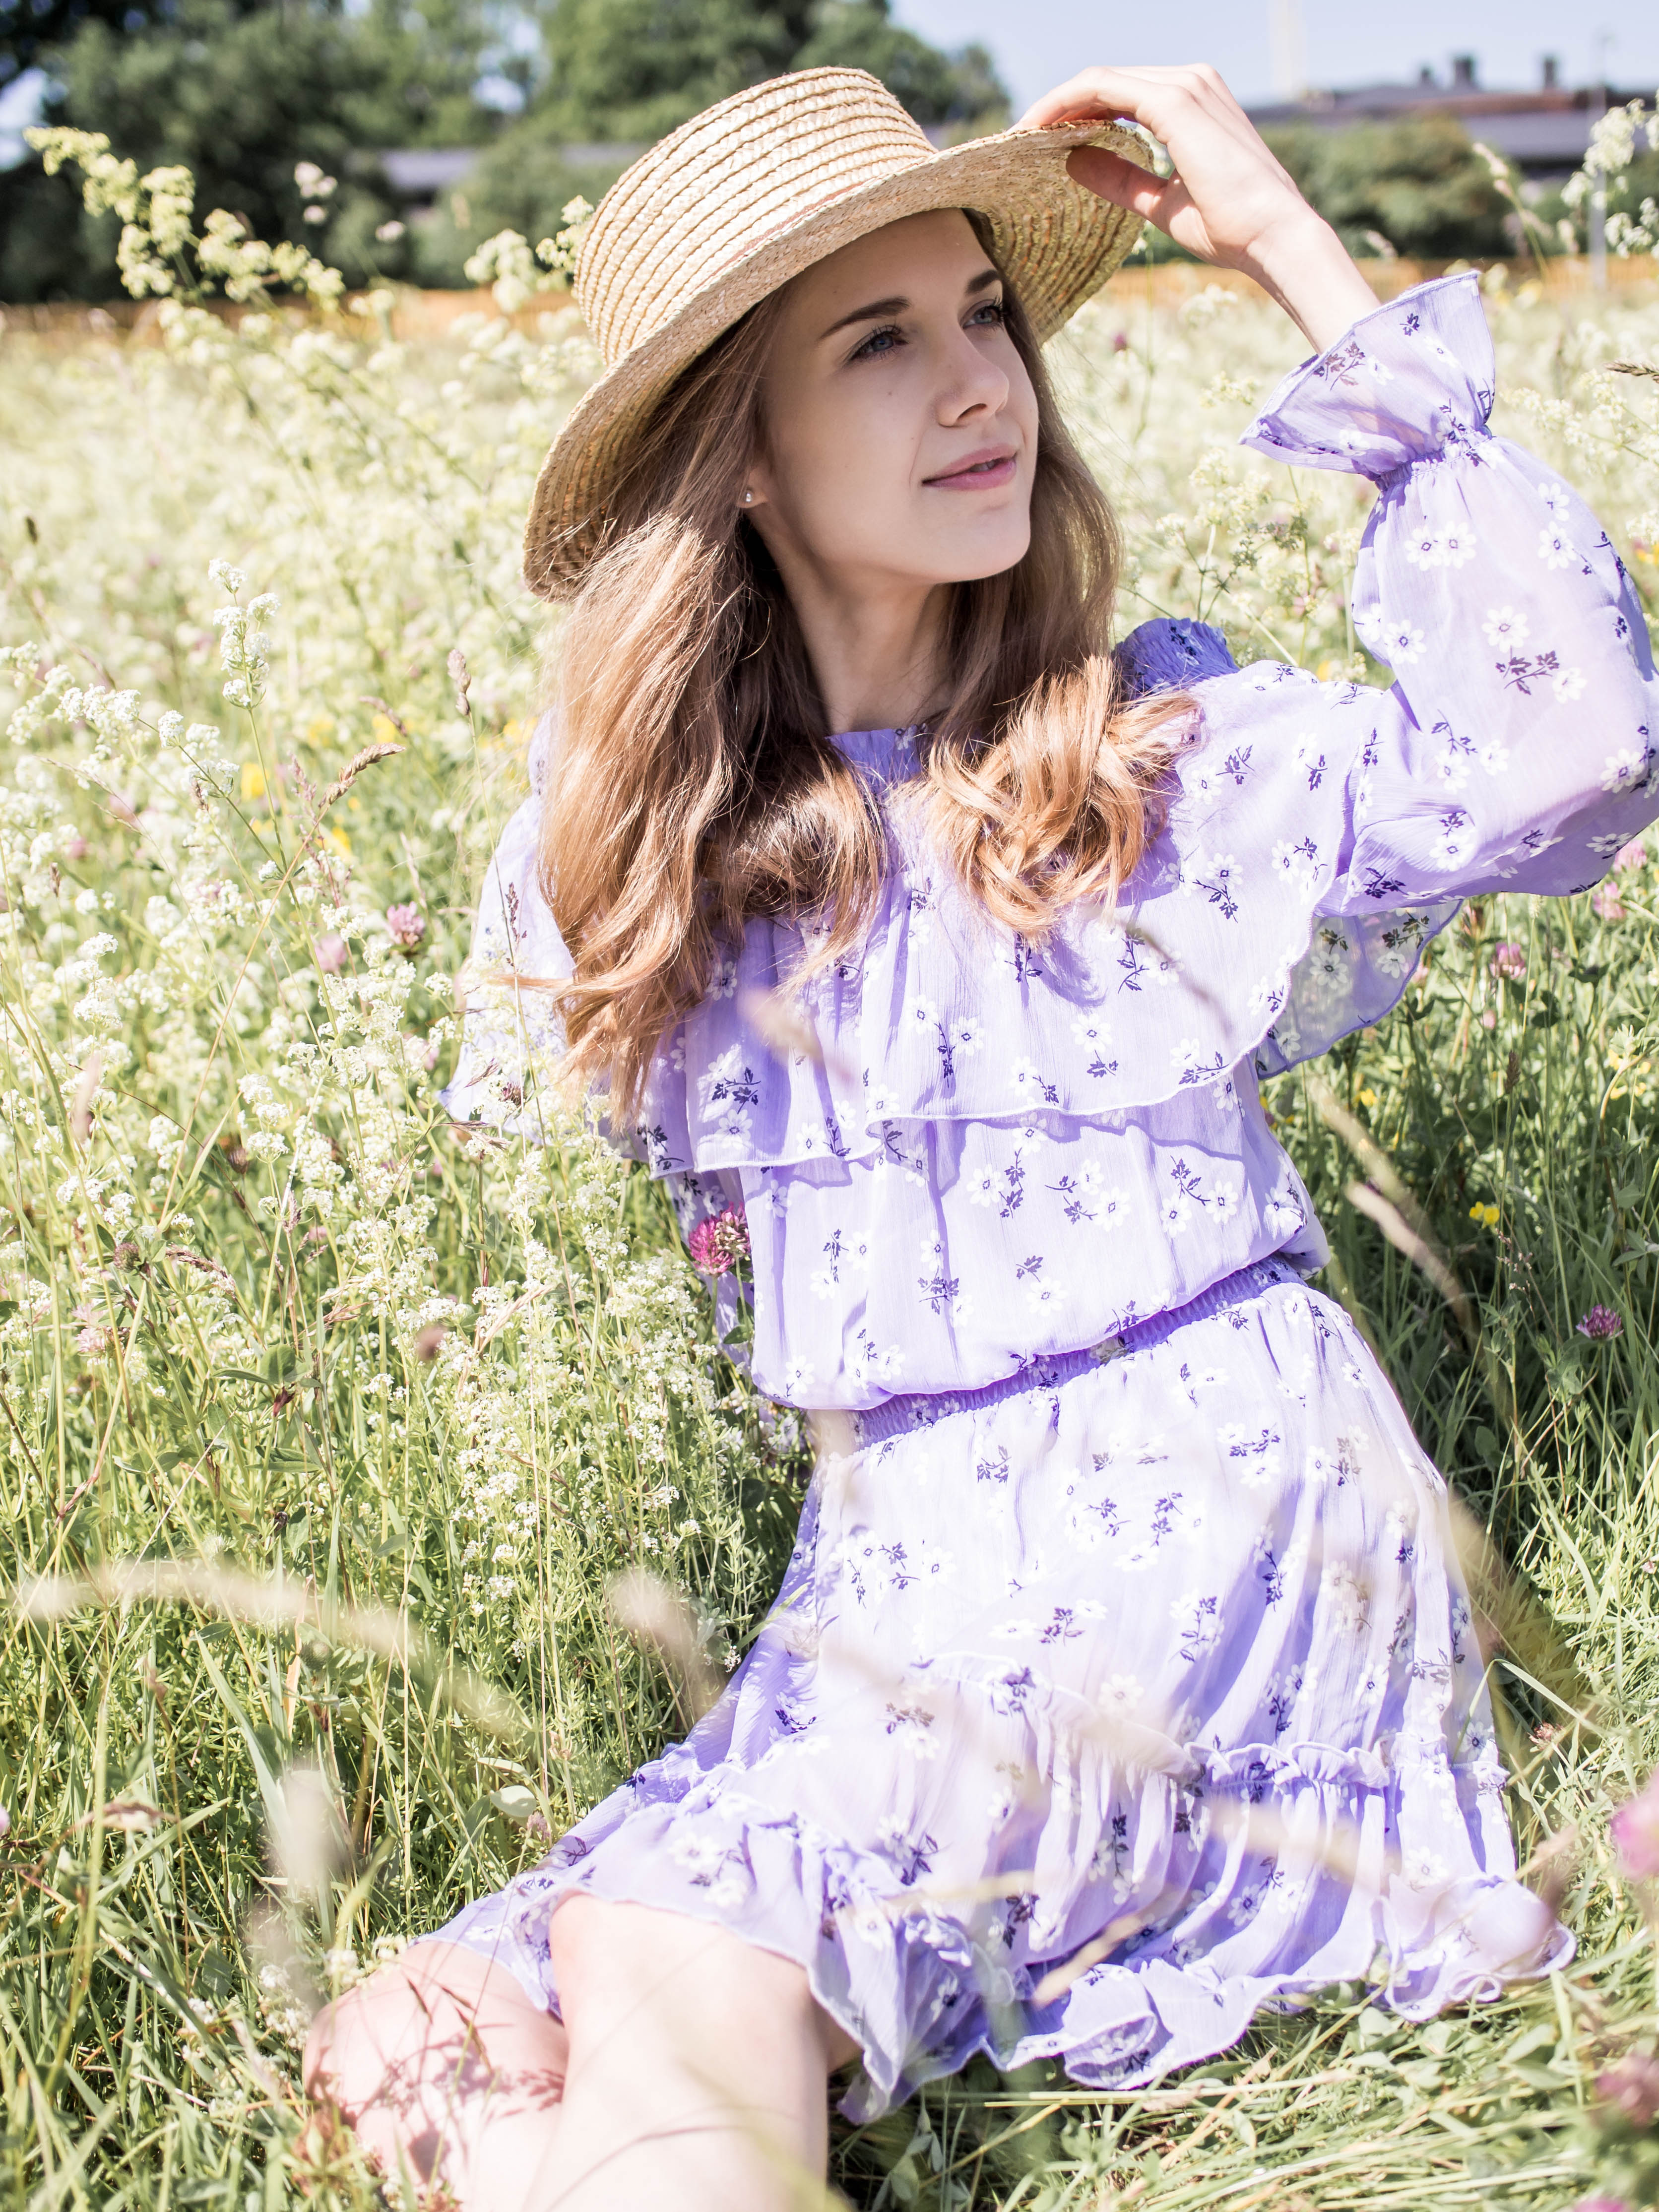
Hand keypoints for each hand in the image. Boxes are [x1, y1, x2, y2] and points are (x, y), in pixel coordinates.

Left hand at [1019, 64, 1378, 351]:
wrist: (1274, 235)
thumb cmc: (1232, 228)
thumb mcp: (1162, 203)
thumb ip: (1122, 180)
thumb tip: (1074, 163)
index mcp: (1193, 103)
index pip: (1120, 95)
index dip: (1076, 114)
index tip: (1040, 142)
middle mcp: (1190, 82)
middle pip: (1106, 82)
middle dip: (1059, 107)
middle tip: (1020, 138)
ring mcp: (1185, 85)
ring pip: (1100, 79)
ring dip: (1057, 104)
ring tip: (1023, 134)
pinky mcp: (1175, 101)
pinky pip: (1105, 89)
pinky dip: (1068, 104)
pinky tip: (1040, 129)